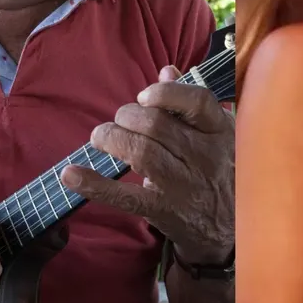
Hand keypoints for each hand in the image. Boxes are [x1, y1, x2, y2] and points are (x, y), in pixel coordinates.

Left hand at [60, 65, 234, 262]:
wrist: (230, 231)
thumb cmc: (217, 173)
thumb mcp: (217, 137)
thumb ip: (191, 104)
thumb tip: (165, 71)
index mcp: (220, 133)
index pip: (197, 102)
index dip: (165, 94)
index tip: (143, 96)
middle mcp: (206, 157)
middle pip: (157, 125)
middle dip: (127, 116)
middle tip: (118, 123)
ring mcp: (185, 186)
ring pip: (141, 152)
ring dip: (111, 139)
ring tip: (100, 139)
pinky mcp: (164, 211)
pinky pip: (125, 196)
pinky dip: (94, 184)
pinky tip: (72, 175)